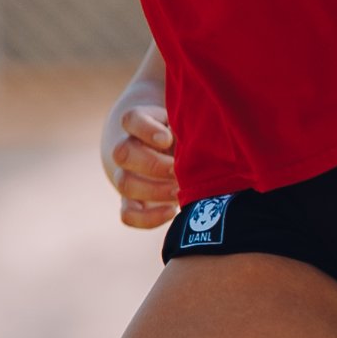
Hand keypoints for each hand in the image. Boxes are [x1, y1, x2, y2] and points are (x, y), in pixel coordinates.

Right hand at [103, 82, 179, 229]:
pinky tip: (172, 211)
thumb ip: (192, 126)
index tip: (167, 138)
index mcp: (139, 123)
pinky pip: (127, 214)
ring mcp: (125, 175)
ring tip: (178, 191)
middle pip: (122, 153)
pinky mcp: (131, 200)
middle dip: (153, 164)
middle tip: (177, 170)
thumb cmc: (181, 131)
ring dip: (153, 190)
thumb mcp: (184, 122)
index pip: (131, 120)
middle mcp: (127, 148)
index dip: (146, 129)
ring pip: (123, 183)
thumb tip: (214, 137)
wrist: (161, 147)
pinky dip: (147, 218)